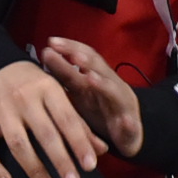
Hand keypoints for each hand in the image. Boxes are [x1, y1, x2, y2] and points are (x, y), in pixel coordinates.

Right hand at [0, 56, 106, 177]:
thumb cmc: (33, 86)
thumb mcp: (57, 94)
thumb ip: (78, 123)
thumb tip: (102, 150)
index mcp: (48, 88)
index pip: (67, 119)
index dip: (80, 143)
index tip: (90, 166)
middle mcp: (24, 98)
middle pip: (45, 133)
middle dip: (61, 161)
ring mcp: (1, 110)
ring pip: (18, 143)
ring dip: (34, 170)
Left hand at [36, 37, 145, 156]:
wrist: (127, 136)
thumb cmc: (100, 111)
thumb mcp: (81, 93)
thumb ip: (66, 76)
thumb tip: (46, 54)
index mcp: (97, 79)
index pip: (86, 57)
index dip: (71, 48)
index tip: (52, 41)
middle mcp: (112, 87)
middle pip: (100, 69)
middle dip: (86, 60)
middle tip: (72, 53)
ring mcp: (123, 105)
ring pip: (114, 92)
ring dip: (103, 84)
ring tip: (90, 78)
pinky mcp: (132, 127)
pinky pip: (130, 125)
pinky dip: (128, 123)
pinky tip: (124, 122)